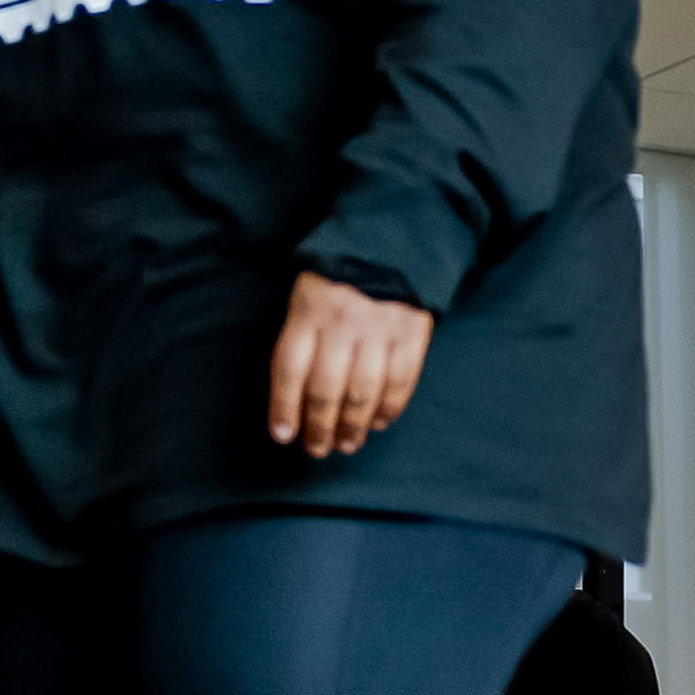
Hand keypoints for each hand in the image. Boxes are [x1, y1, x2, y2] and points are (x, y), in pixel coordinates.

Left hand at [266, 271, 432, 457]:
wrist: (391, 245)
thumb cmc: (337, 284)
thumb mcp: (306, 298)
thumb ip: (300, 341)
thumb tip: (293, 402)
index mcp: (309, 311)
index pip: (290, 369)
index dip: (284, 407)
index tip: (283, 436)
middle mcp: (343, 322)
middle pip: (326, 388)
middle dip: (319, 427)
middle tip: (318, 449)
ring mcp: (379, 329)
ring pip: (362, 392)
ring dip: (353, 426)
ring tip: (348, 444)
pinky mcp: (411, 333)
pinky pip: (400, 382)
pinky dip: (389, 409)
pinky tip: (378, 423)